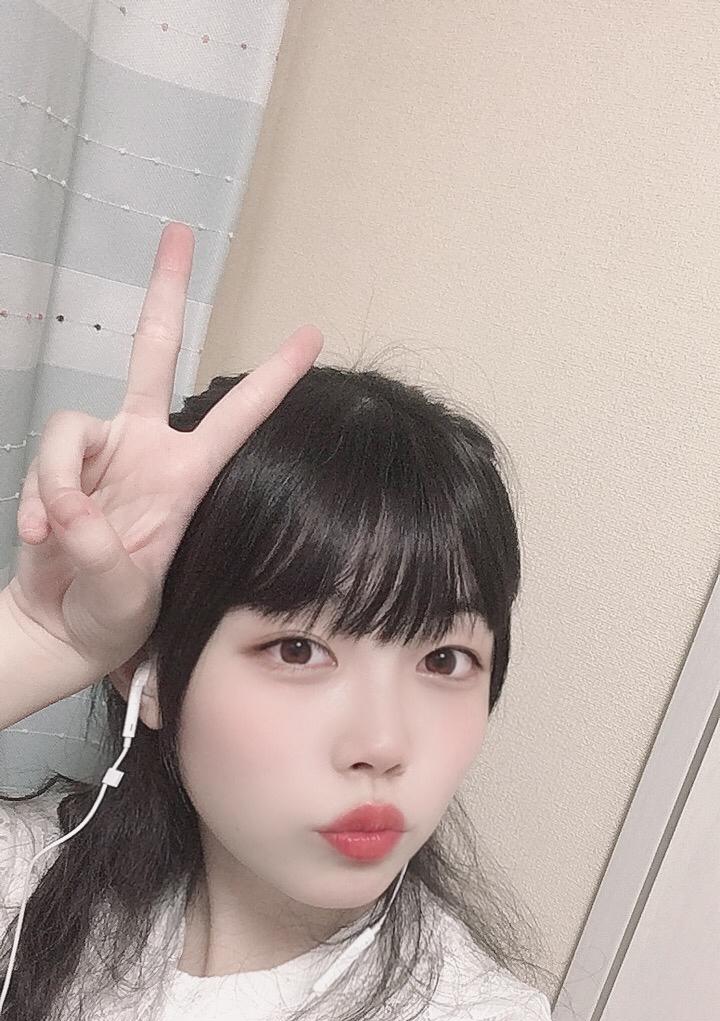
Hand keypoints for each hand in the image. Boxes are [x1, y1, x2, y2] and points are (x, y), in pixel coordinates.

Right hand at [9, 222, 323, 678]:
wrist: (63, 626)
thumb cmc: (113, 614)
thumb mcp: (123, 596)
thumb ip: (99, 554)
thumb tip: (70, 509)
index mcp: (186, 477)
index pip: (236, 417)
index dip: (272, 378)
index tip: (311, 335)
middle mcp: (145, 449)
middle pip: (154, 353)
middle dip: (165, 293)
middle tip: (179, 232)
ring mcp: (99, 452)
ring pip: (70, 427)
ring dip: (57, 482)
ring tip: (56, 535)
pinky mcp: (57, 466)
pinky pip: (43, 462)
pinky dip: (36, 499)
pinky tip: (40, 539)